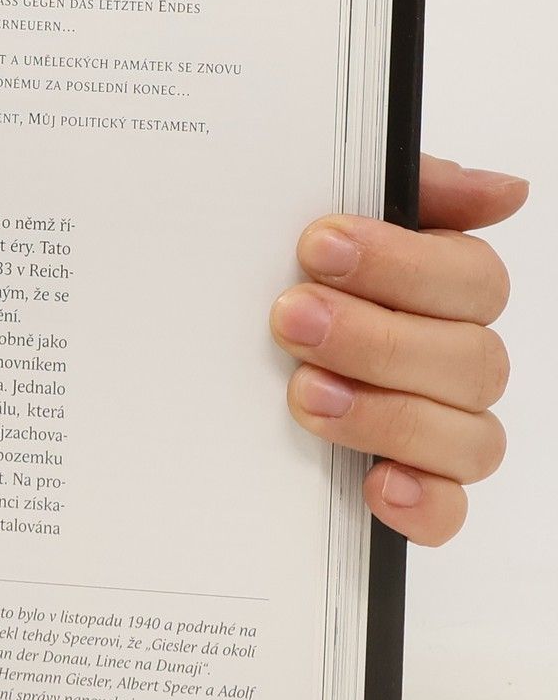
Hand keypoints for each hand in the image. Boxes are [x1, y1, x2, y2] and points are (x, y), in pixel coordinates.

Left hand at [272, 155, 525, 546]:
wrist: (195, 334)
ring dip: (387, 415)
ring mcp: (440, 430)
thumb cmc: (280, 271)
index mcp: (443, 289)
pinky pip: (448, 511)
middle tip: (289, 319)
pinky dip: (422, 502)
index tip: (318, 245)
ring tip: (305, 393)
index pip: (473, 279)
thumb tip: (505, 190)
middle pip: (472, 359)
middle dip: (376, 338)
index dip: (403, 264)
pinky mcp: (411, 489)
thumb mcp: (316, 207)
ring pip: (470, 437)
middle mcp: (453, 361)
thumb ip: (411, 189)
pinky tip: (377, 483)